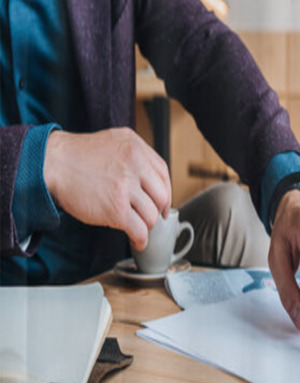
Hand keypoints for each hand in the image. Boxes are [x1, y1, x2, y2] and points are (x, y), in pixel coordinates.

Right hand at [43, 127, 171, 250]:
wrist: (51, 164)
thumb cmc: (79, 156)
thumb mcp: (115, 141)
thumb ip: (137, 155)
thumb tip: (154, 179)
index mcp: (135, 148)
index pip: (164, 174)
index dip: (166, 192)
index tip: (163, 203)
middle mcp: (134, 166)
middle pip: (161, 197)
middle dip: (157, 210)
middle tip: (149, 215)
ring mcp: (125, 188)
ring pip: (151, 215)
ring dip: (145, 225)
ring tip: (136, 225)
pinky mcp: (116, 209)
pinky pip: (139, 230)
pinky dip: (141, 240)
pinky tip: (137, 241)